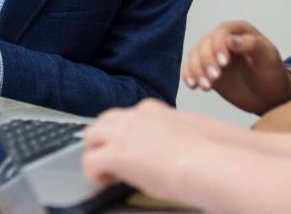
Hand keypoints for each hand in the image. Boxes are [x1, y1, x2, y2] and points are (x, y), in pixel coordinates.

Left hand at [82, 99, 206, 202]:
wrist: (200, 162)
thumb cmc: (199, 153)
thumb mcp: (179, 132)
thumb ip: (161, 132)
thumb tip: (156, 147)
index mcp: (149, 109)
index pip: (123, 116)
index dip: (120, 134)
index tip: (126, 149)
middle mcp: (132, 117)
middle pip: (102, 121)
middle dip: (102, 139)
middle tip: (109, 159)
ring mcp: (121, 133)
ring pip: (90, 136)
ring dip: (95, 152)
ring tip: (105, 171)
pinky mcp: (115, 154)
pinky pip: (89, 161)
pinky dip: (94, 173)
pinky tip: (106, 181)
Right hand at [182, 20, 290, 114]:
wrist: (270, 96)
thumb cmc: (272, 73)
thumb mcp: (268, 58)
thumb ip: (252, 45)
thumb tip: (231, 40)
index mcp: (239, 31)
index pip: (222, 32)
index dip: (219, 46)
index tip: (223, 63)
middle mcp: (223, 39)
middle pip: (205, 44)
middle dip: (207, 61)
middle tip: (215, 79)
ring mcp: (213, 54)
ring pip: (195, 56)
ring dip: (196, 70)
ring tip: (206, 86)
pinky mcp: (206, 69)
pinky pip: (191, 68)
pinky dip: (189, 75)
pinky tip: (193, 85)